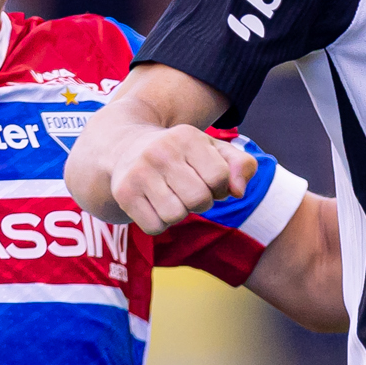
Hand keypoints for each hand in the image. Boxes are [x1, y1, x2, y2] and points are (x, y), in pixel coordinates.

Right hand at [106, 125, 254, 235]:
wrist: (123, 147)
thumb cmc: (178, 153)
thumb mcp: (212, 149)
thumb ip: (241, 165)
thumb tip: (238, 192)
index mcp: (186, 137)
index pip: (219, 177)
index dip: (220, 187)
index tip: (208, 181)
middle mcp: (160, 152)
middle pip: (199, 200)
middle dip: (201, 203)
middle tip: (189, 192)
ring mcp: (139, 173)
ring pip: (176, 216)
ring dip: (179, 214)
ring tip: (171, 198)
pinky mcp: (124, 194)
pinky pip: (154, 227)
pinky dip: (159, 223)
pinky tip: (154, 206)